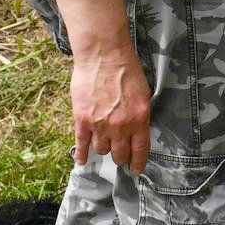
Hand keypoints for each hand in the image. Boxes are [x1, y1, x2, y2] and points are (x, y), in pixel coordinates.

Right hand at [70, 42, 151, 173]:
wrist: (104, 55)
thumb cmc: (126, 69)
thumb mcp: (143, 93)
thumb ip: (139, 115)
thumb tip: (136, 130)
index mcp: (139, 119)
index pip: (139, 150)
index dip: (138, 163)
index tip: (136, 169)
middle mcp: (120, 126)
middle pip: (119, 154)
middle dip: (121, 157)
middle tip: (120, 157)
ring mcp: (99, 125)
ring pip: (101, 149)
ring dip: (104, 148)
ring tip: (104, 144)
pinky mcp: (82, 120)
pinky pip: (81, 144)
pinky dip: (81, 154)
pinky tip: (81, 160)